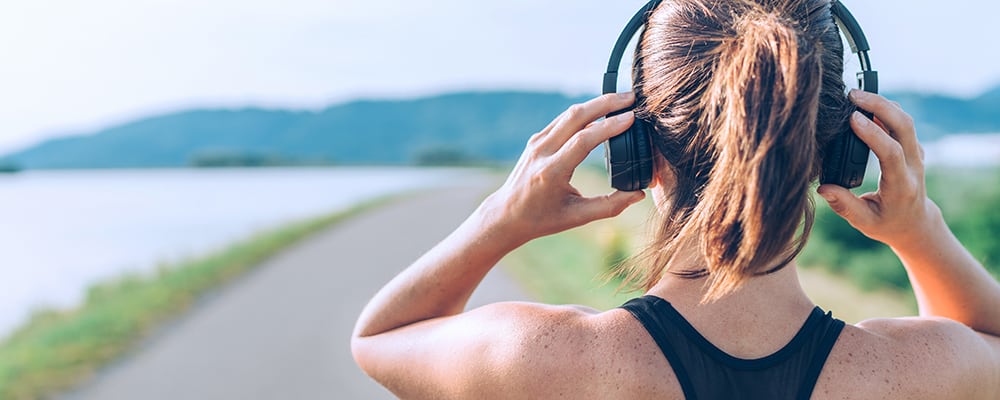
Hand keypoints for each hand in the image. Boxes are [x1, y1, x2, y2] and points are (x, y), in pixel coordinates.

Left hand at [478, 92, 645, 244]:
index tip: (631, 117)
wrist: (506, 214)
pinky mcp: (537, 139)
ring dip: (596, 103)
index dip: (609, 126)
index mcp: (551, 172)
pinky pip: (563, 119)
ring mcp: (537, 143)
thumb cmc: (542, 219)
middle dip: (606, 103)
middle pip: (576, 116)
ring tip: (621, 100)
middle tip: (631, 97)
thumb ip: (610, 206)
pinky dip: (584, 112)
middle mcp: (542, 152)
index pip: (583, 140)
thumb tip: (639, 194)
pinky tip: (601, 110)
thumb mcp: (577, 217)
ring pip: (569, 113)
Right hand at [816, 90, 939, 249]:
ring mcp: (917, 154)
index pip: (891, 152)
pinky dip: (886, 109)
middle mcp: (914, 166)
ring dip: (882, 103)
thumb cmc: (887, 224)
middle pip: (904, 126)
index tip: (852, 118)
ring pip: (905, 120)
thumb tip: (823, 188)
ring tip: (856, 95)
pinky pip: (902, 122)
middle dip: (880, 105)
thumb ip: (844, 206)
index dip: (873, 132)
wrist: (915, 224)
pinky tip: (866, 104)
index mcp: (902, 185)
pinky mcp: (912, 147)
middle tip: (853, 95)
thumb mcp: (864, 222)